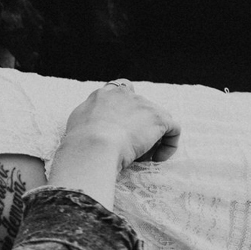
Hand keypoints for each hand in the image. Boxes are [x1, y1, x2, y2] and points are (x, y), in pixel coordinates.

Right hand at [59, 84, 179, 171]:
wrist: (94, 145)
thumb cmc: (80, 142)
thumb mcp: (76, 123)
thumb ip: (87, 117)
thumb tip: (90, 123)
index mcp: (105, 94)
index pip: (122, 90)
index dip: (127, 108)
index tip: (122, 128)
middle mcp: (125, 94)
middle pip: (141, 109)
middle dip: (138, 129)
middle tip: (129, 149)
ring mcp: (143, 104)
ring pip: (156, 121)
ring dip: (151, 139)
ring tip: (141, 157)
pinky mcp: (159, 118)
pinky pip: (173, 129)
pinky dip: (169, 145)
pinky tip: (158, 159)